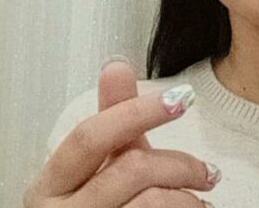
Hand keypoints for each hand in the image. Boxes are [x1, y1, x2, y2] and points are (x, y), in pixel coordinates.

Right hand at [23, 59, 218, 206]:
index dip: (138, 112)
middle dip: (179, 164)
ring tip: (201, 199)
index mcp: (50, 184)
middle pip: (130, 170)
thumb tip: (115, 65)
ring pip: (149, 203)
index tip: (182, 98)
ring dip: (187, 198)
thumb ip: (114, 117)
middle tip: (208, 172)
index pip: (90, 136)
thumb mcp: (105, 164)